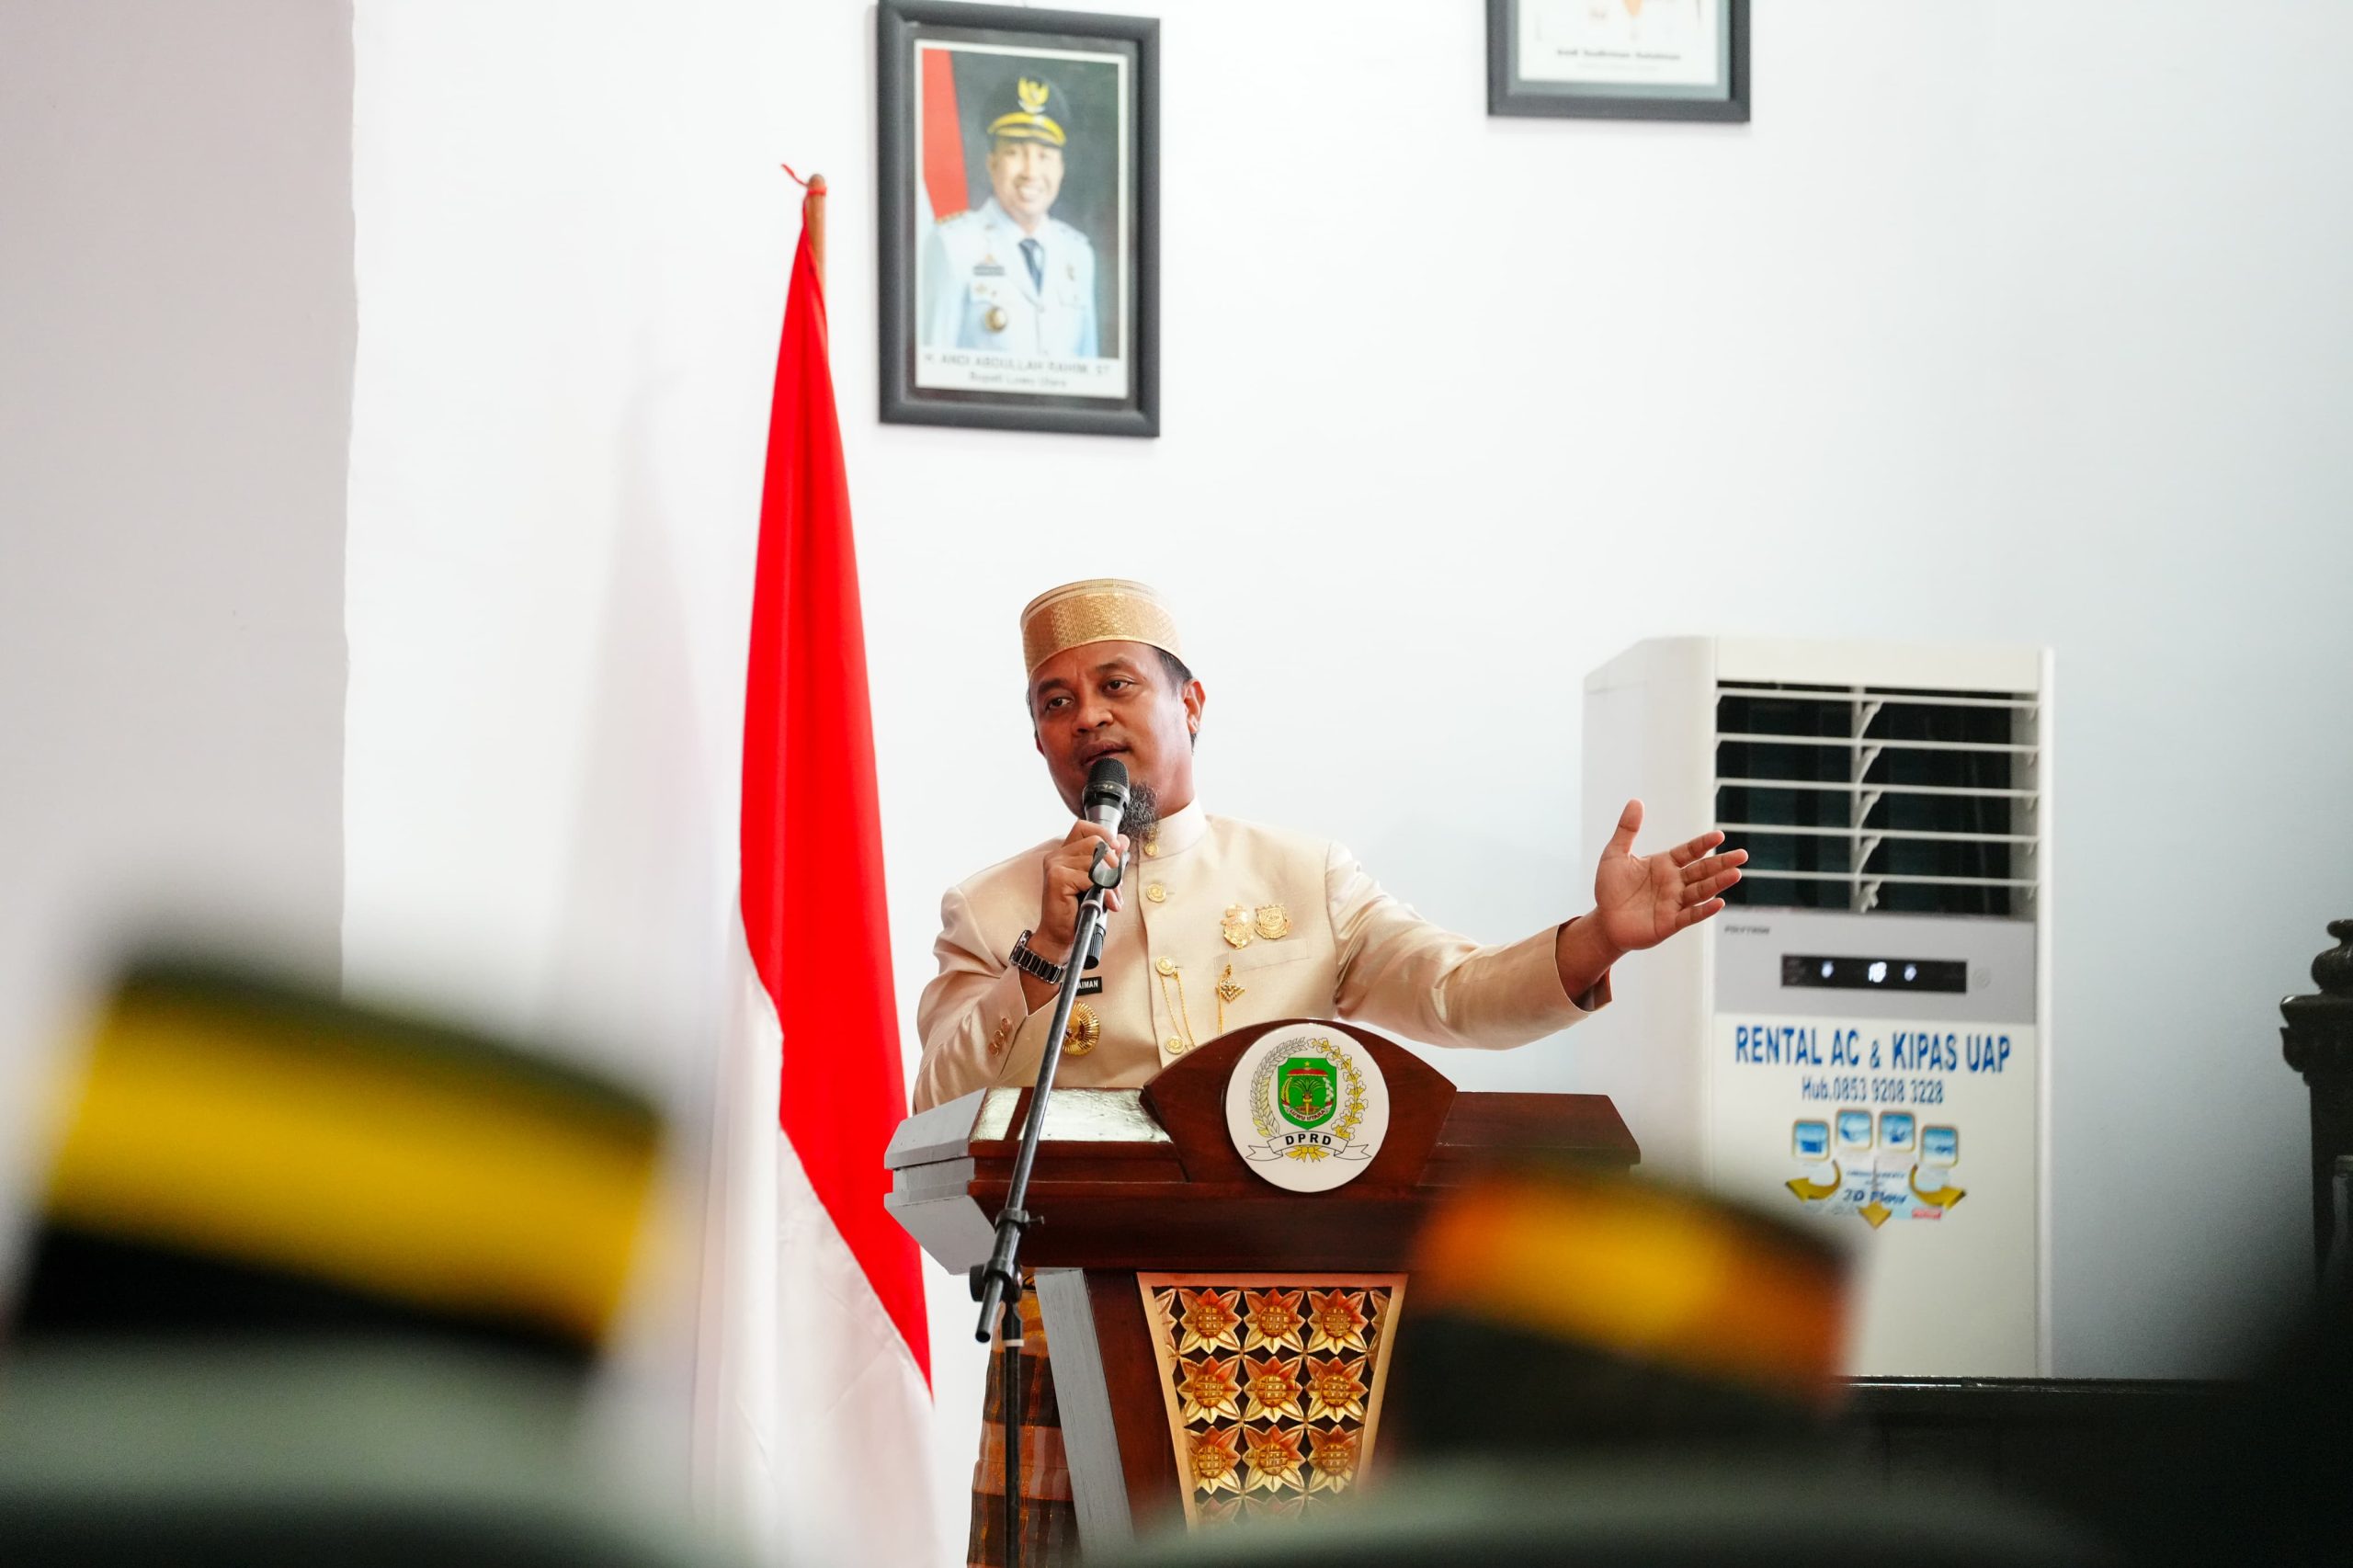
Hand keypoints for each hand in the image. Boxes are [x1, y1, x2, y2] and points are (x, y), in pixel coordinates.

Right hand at [1033, 819, 1126, 959]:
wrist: (1060, 935)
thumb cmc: (1078, 909)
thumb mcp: (1098, 881)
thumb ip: (1108, 861)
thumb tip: (1123, 841)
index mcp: (1065, 853)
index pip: (1084, 827)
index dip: (1103, 833)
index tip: (1117, 849)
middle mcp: (1057, 856)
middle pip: (1095, 842)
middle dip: (1113, 864)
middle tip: (1117, 886)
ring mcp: (1055, 865)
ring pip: (1096, 860)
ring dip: (1112, 881)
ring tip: (1112, 898)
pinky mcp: (1057, 878)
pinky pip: (1091, 877)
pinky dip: (1104, 891)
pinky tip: (1105, 903)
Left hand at [1592, 799, 1744, 954]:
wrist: (1603, 920)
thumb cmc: (1610, 888)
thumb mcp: (1615, 855)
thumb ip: (1627, 830)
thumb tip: (1635, 801)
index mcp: (1665, 864)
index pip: (1689, 851)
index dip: (1703, 844)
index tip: (1719, 836)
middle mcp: (1674, 883)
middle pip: (1703, 870)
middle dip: (1722, 863)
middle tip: (1743, 855)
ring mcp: (1674, 903)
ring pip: (1701, 891)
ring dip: (1718, 883)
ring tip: (1736, 874)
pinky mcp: (1670, 923)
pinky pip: (1690, 915)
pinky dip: (1704, 910)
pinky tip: (1719, 902)